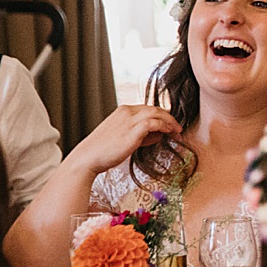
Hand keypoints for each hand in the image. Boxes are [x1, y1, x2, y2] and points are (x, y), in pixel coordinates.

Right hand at [60, 105, 180, 176]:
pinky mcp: (132, 131)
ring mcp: (129, 120)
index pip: (149, 108)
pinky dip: (164, 126)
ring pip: (157, 113)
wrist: (87, 158)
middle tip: (179, 128)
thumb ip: (140, 133)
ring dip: (170, 122)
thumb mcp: (124, 137)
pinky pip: (153, 123)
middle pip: (156, 108)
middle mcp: (126, 112)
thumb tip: (159, 134)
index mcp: (123, 111)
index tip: (172, 125)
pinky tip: (169, 133)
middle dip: (170, 118)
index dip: (163, 116)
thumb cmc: (104, 150)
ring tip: (178, 132)